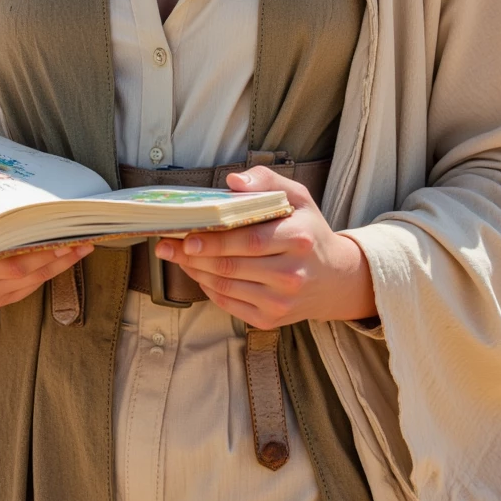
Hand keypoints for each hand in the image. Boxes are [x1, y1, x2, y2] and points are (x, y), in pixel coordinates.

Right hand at [0, 233, 93, 317]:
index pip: (7, 262)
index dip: (35, 250)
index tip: (56, 233)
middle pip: (25, 272)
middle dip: (55, 255)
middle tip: (79, 236)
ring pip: (32, 282)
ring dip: (60, 265)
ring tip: (82, 245)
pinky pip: (29, 288)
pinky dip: (49, 272)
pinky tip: (66, 257)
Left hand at [155, 167, 376, 327]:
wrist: (333, 279)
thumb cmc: (309, 231)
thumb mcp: (298, 197)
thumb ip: (267, 181)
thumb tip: (233, 181)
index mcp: (299, 240)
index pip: (249, 241)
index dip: (215, 240)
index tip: (186, 236)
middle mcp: (292, 275)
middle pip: (232, 266)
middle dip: (194, 256)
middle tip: (167, 245)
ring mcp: (281, 302)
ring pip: (226, 286)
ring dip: (195, 271)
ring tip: (177, 256)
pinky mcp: (271, 320)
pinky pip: (229, 304)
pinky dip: (208, 288)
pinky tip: (198, 273)